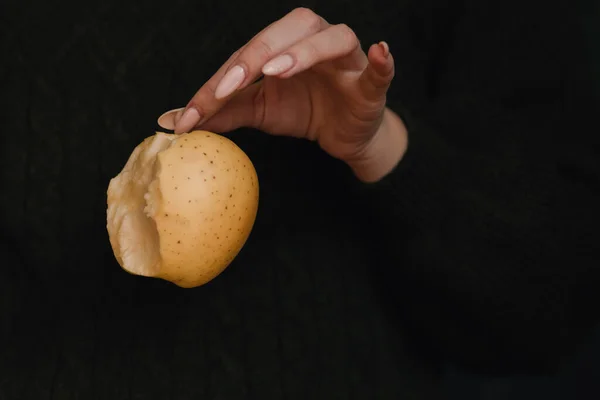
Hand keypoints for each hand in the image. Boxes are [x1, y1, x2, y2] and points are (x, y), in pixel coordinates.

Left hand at [158, 8, 407, 181]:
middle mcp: (314, 42)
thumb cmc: (303, 111)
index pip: (248, 54)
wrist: (344, 135)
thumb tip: (174, 119)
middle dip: (257, 54)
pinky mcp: (372, 83)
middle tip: (232, 84)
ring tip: (279, 71)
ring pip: (331, 39)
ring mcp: (346, 59)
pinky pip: (380, 69)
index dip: (221, 80)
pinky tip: (380, 52)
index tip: (193, 112)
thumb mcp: (260, 111)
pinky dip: (381, 61)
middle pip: (289, 30)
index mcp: (284, 45)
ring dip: (305, 52)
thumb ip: (223, 111)